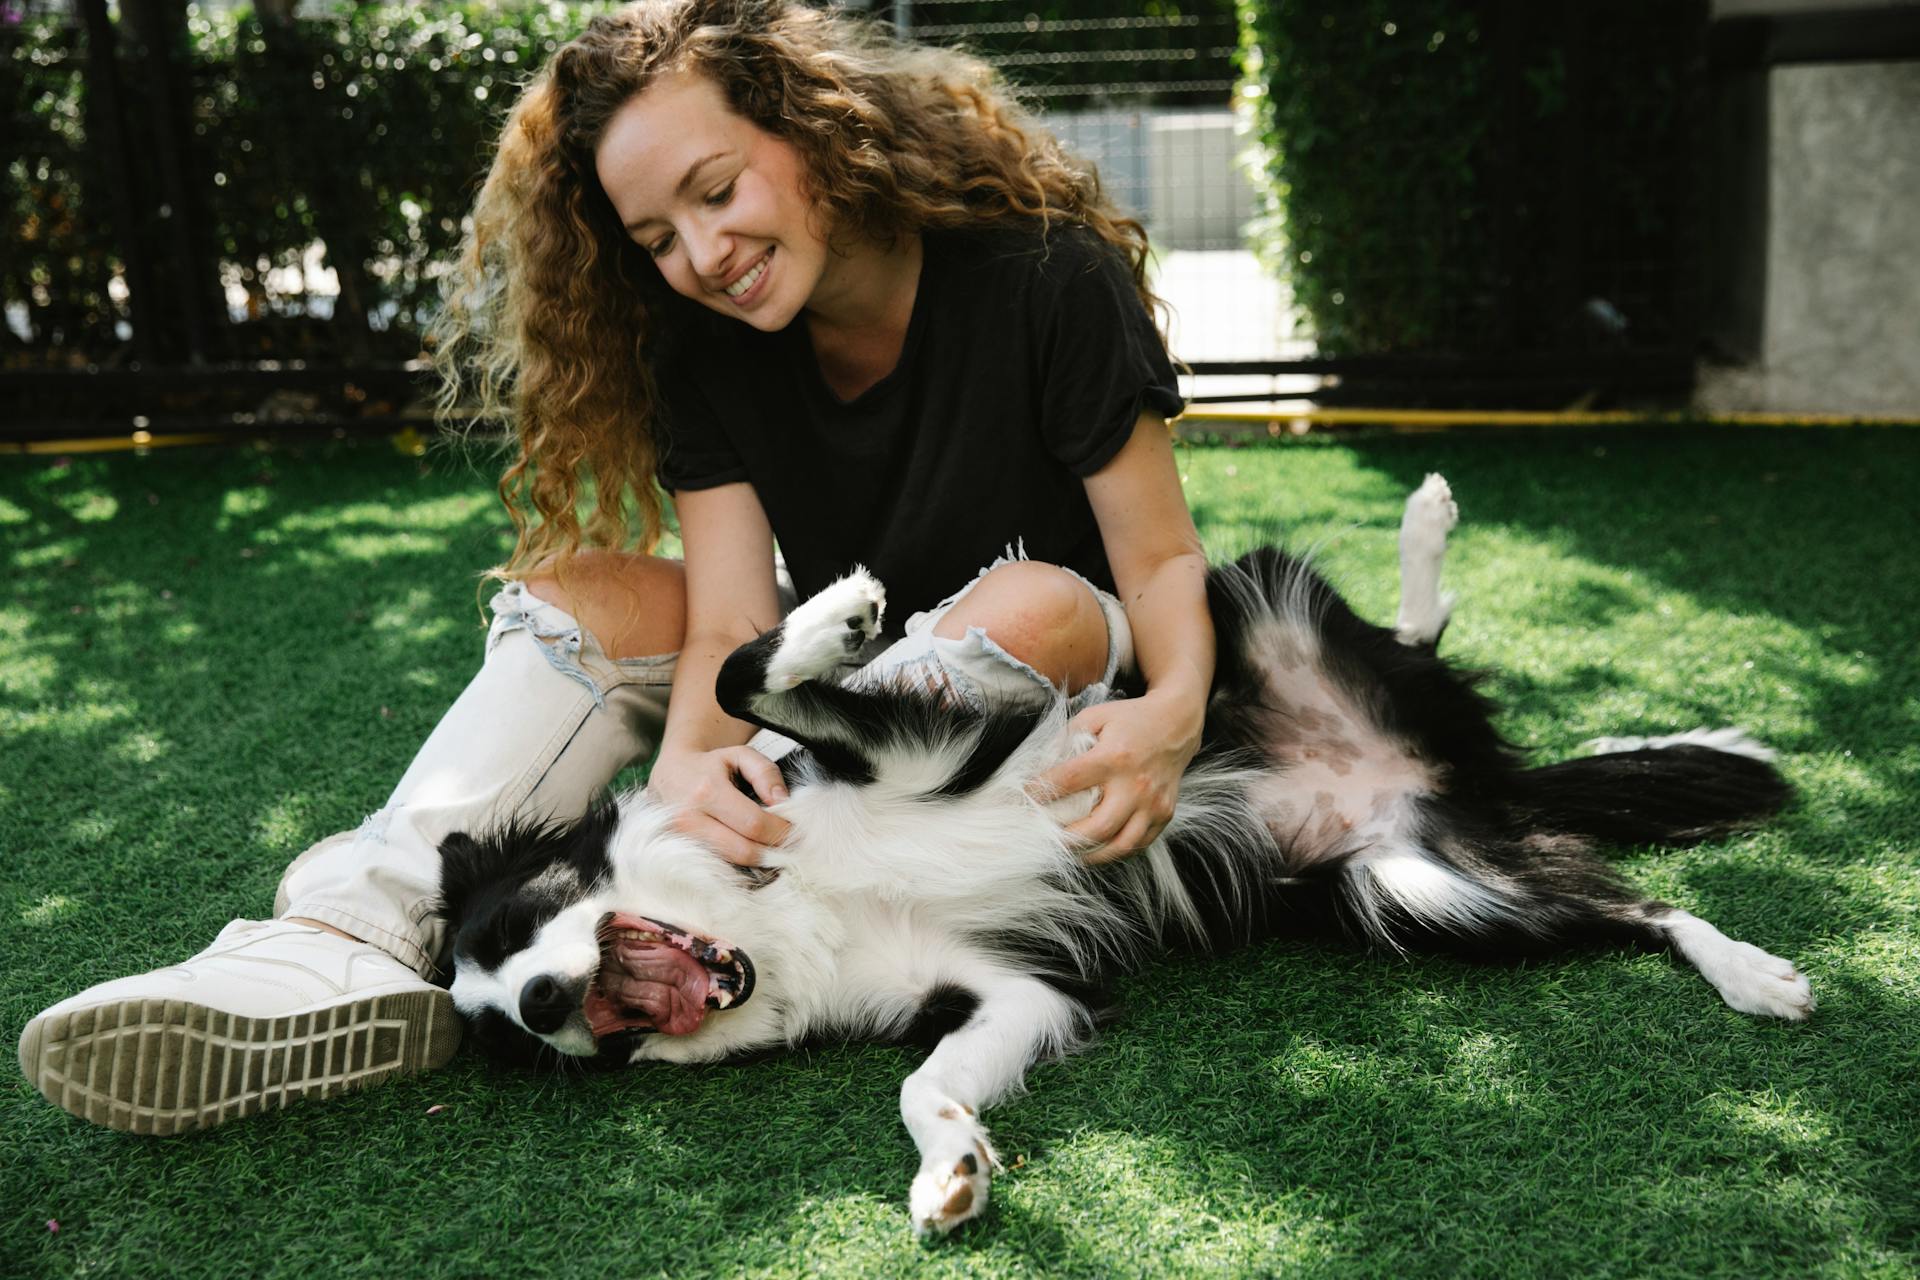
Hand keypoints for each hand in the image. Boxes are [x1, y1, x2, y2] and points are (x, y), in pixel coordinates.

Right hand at [647, 745, 792, 865]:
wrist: (670, 773)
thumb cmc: (710, 764)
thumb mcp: (740, 755)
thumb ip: (765, 773)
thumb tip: (783, 802)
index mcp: (707, 791)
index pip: (753, 824)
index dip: (780, 830)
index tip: (794, 829)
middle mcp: (690, 819)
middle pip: (744, 851)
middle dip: (773, 851)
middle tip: (789, 844)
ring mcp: (681, 840)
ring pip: (731, 863)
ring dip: (759, 860)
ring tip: (772, 847)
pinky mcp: (680, 853)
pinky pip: (718, 866)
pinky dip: (740, 864)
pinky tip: (752, 851)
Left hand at [1030, 689, 1203, 863]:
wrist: (1176, 722)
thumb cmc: (1130, 719)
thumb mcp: (1094, 716)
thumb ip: (1066, 739)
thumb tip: (1040, 767)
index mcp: (1113, 757)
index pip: (1068, 782)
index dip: (1040, 792)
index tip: (1024, 798)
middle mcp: (1135, 784)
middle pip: (1096, 827)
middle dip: (1065, 839)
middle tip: (1044, 839)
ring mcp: (1153, 803)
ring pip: (1120, 844)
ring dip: (1090, 855)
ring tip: (1069, 853)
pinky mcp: (1165, 814)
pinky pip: (1138, 844)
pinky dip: (1115, 852)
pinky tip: (1097, 848)